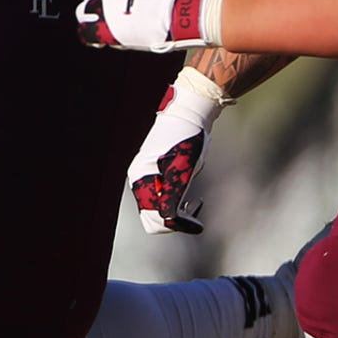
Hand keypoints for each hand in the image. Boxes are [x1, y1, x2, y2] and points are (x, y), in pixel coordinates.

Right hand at [126, 72, 227, 233]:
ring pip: (155, 210)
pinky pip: (159, 199)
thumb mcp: (182, 169)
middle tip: (194, 215)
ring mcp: (146, 176)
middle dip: (172, 222)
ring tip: (193, 206)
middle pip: (151, 219)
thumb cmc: (187, 138)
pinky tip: (189, 198)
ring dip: (174, 214)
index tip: (199, 224)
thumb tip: (169, 221)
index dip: (177, 225)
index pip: (155, 218)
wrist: (189, 112)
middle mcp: (139, 180)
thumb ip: (173, 195)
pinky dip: (173, 205)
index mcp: (141, 179)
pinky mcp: (155, 173)